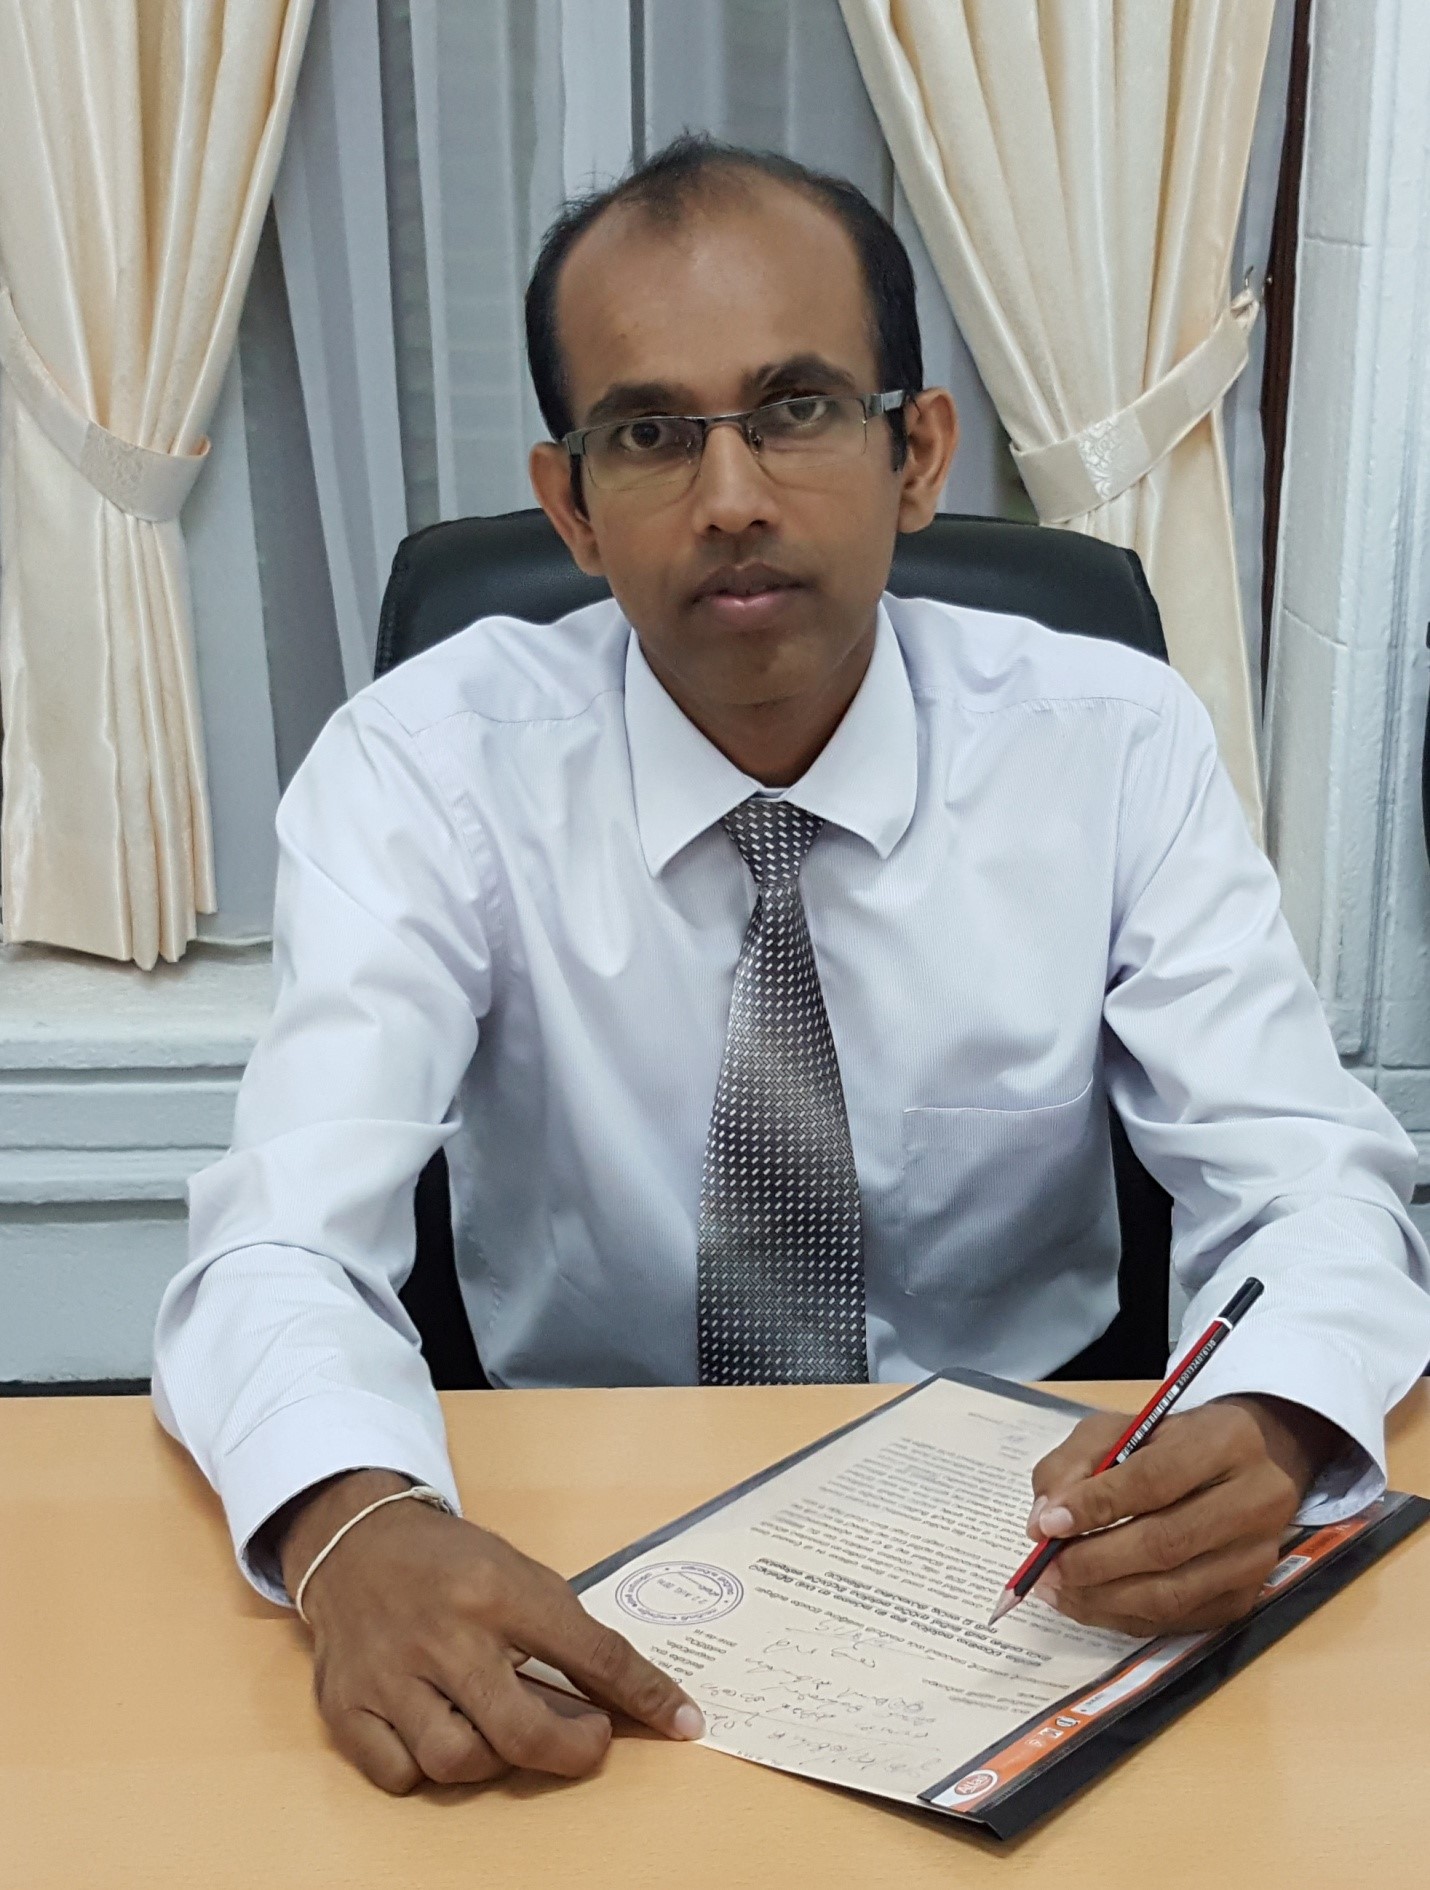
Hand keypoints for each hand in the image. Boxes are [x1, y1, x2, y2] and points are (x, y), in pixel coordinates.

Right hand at [273, 1470, 703, 1793]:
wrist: (357, 1545)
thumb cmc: (451, 1563)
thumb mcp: (519, 1574)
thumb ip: (570, 1635)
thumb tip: (632, 1700)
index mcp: (496, 1590)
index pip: (588, 1652)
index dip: (643, 1694)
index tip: (683, 1723)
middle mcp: (442, 1634)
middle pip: (517, 1730)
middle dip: (570, 1750)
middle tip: (589, 1739)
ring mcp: (388, 1674)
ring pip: (454, 1761)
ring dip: (493, 1761)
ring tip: (504, 1730)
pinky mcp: (346, 1706)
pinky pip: (398, 1775)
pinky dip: (426, 1771)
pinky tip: (441, 1735)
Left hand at [1025, 1396, 1340, 1635]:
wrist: (1237, 1469)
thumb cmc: (1168, 1444)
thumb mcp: (1118, 1429)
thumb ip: (1074, 1465)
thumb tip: (1044, 1522)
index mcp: (1225, 1441)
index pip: (1155, 1479)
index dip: (1097, 1506)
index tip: (1048, 1524)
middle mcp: (1256, 1501)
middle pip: (1167, 1543)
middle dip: (1094, 1561)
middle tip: (1046, 1568)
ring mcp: (1255, 1557)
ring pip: (1171, 1593)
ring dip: (1101, 1598)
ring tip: (1056, 1588)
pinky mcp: (1245, 1599)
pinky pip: (1175, 1620)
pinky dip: (1121, 1616)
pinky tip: (1086, 1602)